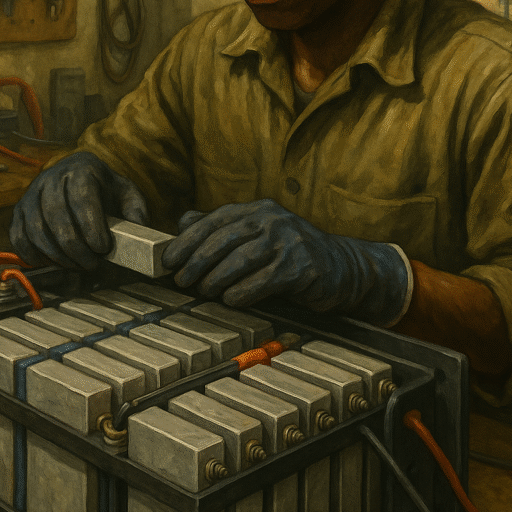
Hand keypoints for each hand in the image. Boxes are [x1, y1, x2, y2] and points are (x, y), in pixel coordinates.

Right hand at [10, 151, 148, 269]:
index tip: (103, 248)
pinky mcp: (18, 211)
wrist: (80, 183)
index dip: (91, 225)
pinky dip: (33, 255)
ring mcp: (31, 194)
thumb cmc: (107, 192)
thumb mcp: (128, 195)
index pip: (81, 196)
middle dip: (75, 246)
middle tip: (92, 264)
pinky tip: (53, 262)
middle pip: (56, 214)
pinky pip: (18, 236)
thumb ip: (136, 212)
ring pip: (35, 228)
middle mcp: (51, 177)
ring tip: (78, 265)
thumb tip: (138, 232)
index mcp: (81, 168)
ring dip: (57, 254)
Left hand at [162, 199, 410, 325]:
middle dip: (198, 261)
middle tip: (182, 281)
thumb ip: (223, 229)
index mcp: (258, 210)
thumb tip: (184, 222)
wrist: (342, 269)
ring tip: (203, 291)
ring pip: (242, 258)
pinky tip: (231, 300)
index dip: (189, 240)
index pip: (215, 220)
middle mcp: (272, 219)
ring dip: (217, 278)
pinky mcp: (303, 266)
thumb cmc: (291, 256)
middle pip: (225, 238)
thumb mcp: (258, 236)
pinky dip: (244, 291)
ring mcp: (289, 241)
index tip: (168, 261)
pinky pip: (266, 279)